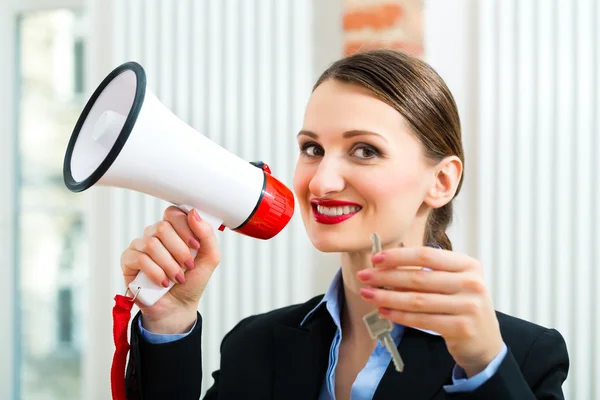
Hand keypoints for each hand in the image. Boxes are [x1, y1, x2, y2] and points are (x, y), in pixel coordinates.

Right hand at [120, 206, 220, 332]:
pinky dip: (155, 273)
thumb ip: (206, 234)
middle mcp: (155, 234)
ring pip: (152, 244)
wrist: (178, 306)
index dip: (185, 228)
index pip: (173, 213)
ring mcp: (140, 246)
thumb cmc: (192, 281)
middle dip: (179, 251)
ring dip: (169, 265)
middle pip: (162, 228)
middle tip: (187, 266)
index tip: (196, 246)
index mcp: (174, 229)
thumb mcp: (209, 257)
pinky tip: (163, 282)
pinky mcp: (128, 260)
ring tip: (177, 277)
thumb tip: (193, 213)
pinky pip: (139, 259)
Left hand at [356, 246, 503, 376]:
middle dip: (386, 276)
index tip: (375, 258)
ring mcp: (469, 306)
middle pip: (419, 277)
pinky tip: (384, 311)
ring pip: (417, 300)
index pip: (426, 255)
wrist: (485, 341)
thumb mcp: (453, 282)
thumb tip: (385, 268)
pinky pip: (422, 320)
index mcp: (468, 264)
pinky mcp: (462, 328)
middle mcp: (471, 282)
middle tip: (364, 276)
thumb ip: (428, 272)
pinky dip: (400, 315)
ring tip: (368, 294)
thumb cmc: (462, 305)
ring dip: (388, 296)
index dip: (398, 256)